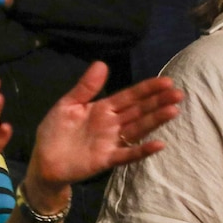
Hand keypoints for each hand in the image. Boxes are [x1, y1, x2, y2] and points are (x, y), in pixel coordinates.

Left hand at [28, 61, 181, 192]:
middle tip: (178, 93)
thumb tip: (102, 63)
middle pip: (138, 110)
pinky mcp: (107, 159)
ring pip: (137, 128)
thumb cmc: (55, 130)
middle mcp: (112, 123)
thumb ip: (86, 87)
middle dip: (158, 102)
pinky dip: (142, 150)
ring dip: (155, 120)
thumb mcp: (68, 104)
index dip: (147, 89)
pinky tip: (159, 144)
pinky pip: (128, 154)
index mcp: (102, 108)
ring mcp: (111, 141)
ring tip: (173, 110)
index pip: (129, 96)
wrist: (44, 159)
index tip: (166, 81)